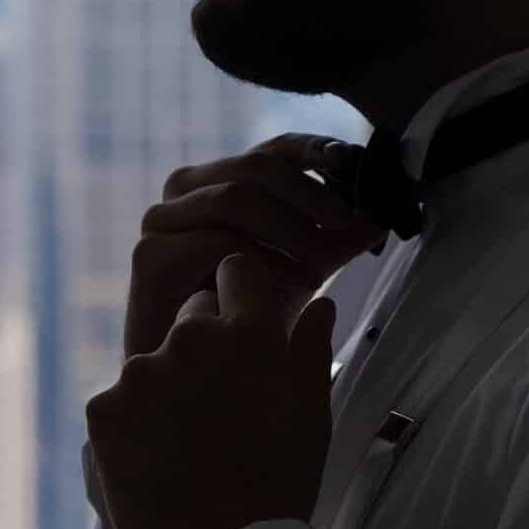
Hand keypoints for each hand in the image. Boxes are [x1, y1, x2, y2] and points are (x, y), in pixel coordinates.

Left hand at [87, 251, 341, 528]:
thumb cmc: (280, 483)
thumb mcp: (313, 413)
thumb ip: (310, 348)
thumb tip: (319, 303)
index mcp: (248, 333)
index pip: (234, 271)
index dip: (240, 298)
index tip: (242, 328)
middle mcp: (190, 339)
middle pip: (191, 316)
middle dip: (204, 348)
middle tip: (219, 407)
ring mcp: (140, 373)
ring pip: (153, 363)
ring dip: (166, 388)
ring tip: (188, 443)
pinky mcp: (103, 409)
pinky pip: (118, 402)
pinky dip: (132, 423)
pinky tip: (157, 459)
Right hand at [123, 134, 382, 360]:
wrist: (196, 379)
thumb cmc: (245, 317)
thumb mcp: (302, 268)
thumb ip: (333, 241)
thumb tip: (377, 218)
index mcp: (221, 179)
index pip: (274, 149)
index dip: (314, 149)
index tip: (350, 160)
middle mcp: (186, 190)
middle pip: (255, 166)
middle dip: (311, 193)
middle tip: (348, 224)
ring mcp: (162, 220)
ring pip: (236, 198)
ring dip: (290, 228)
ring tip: (323, 262)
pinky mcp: (151, 256)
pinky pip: (217, 242)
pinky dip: (261, 260)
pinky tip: (288, 285)